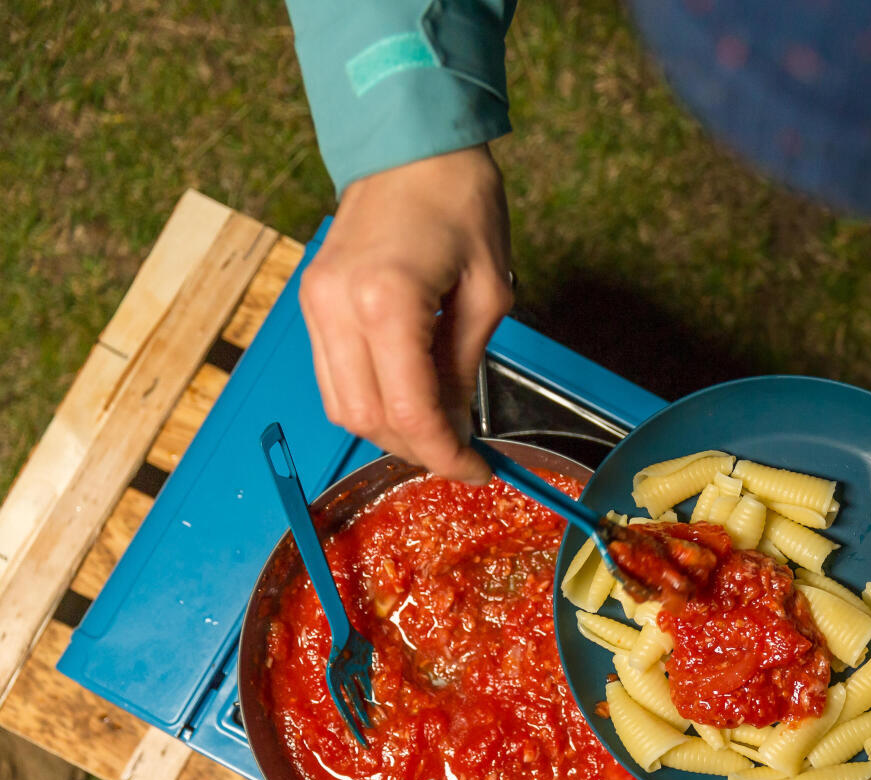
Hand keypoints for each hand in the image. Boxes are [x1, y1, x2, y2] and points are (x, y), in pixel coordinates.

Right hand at [297, 145, 512, 483]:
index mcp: (386, 303)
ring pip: (340, 405)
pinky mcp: (311, 301)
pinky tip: (408, 399)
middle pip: (367, 419)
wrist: (411, 147)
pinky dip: (368, 400)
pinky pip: (332, 376)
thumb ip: (465, 367)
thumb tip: (456, 426)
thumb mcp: (489, 293)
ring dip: (389, 431)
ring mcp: (315, 305)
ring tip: (438, 430)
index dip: (446, 455)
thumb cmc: (461, 204)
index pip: (410, 412)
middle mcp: (337, 308)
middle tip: (462, 454)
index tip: (478, 471)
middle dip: (417, 449)